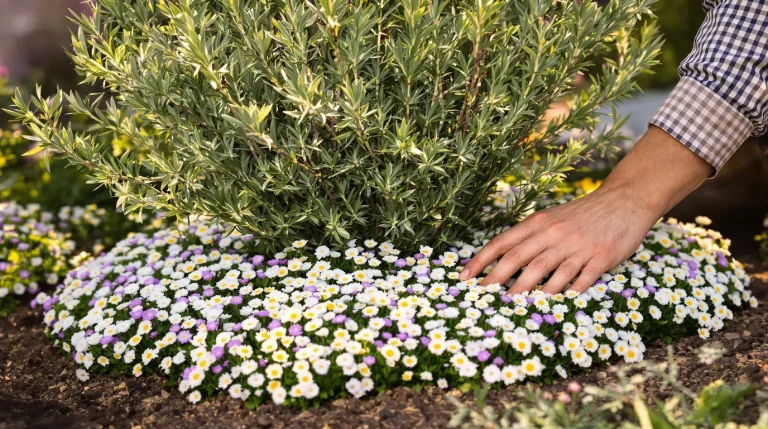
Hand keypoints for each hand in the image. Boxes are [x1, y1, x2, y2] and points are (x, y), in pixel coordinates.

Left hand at [460, 186, 657, 293]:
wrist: (624, 200)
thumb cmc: (582, 214)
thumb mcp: (552, 218)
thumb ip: (530, 237)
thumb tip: (500, 260)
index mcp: (539, 223)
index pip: (503, 242)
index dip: (481, 259)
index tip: (464, 276)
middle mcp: (554, 233)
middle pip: (520, 257)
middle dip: (497, 278)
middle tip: (480, 296)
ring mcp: (578, 246)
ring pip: (547, 269)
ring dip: (528, 289)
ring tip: (510, 305)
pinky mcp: (600, 257)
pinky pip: (582, 277)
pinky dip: (569, 291)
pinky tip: (558, 303)